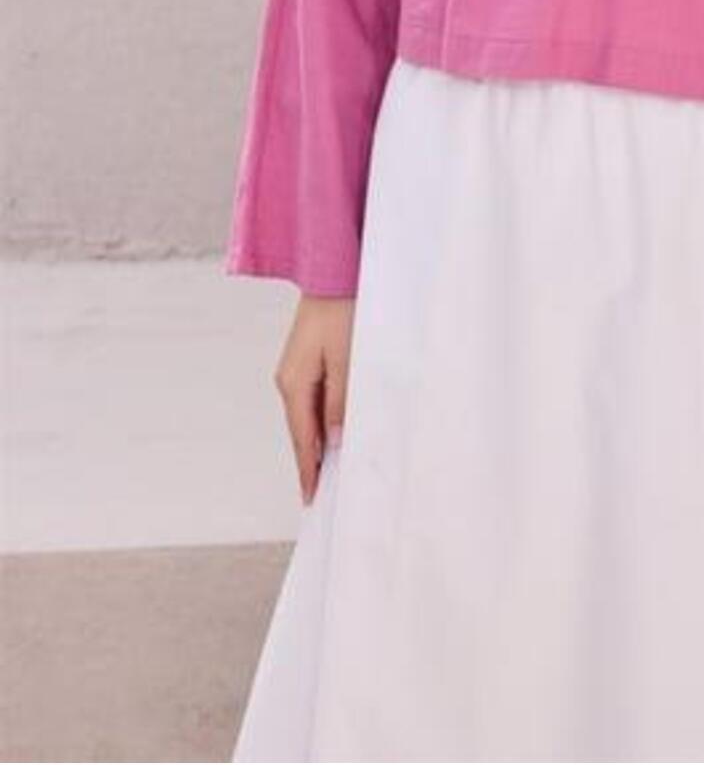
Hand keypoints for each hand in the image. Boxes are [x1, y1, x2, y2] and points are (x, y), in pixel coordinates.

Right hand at [273, 293, 355, 504]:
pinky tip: (330, 433)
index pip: (301, 439)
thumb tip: (334, 442)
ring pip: (306, 418)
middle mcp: (288, 380)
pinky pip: (311, 401)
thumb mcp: (347, 360)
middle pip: (300, 432)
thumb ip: (341, 403)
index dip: (308, 471)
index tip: (311, 499)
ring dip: (317, 443)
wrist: (331, 272)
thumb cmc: (342, 312)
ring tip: (328, 473)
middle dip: (311, 463)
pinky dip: (320, 421)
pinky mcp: (305, 363)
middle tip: (321, 496)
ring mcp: (294, 371)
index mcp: (294, 383)